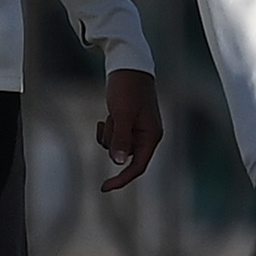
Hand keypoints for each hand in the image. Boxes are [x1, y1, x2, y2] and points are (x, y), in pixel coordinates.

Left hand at [95, 69, 162, 192]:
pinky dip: (107, 131)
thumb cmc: (127, 89)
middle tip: (111, 119)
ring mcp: (139, 131)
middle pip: (124, 155)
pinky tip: (106, 116)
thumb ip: (121, 139)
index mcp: (151, 136)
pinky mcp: (129, 125)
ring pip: (117, 146)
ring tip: (111, 114)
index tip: (104, 187)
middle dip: (112, 142)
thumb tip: (120, 163)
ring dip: (108, 134)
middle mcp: (147, 136)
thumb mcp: (121, 114)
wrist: (128, 67)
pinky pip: (114, 138)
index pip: (138, 166)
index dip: (121, 179)